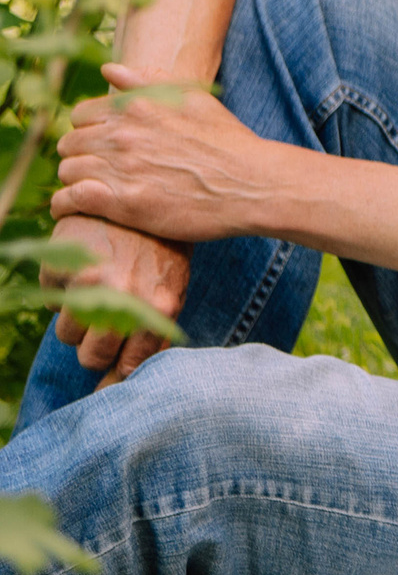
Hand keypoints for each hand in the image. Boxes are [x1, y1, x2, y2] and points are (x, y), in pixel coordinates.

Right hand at [44, 215, 190, 383]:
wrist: (138, 196)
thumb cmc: (160, 250)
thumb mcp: (171, 290)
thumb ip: (154, 332)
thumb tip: (123, 378)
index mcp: (158, 308)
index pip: (129, 366)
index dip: (120, 367)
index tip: (117, 360)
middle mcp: (123, 298)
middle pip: (91, 358)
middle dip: (94, 349)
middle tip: (102, 328)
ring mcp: (87, 282)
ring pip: (66, 334)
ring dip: (75, 323)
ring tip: (93, 296)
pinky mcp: (60, 264)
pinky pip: (49, 298)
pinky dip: (60, 289)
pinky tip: (80, 267)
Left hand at [53, 65, 277, 243]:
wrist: (254, 185)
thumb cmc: (230, 143)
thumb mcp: (194, 99)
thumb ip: (148, 81)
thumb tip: (108, 69)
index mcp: (134, 108)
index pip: (80, 116)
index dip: (88, 131)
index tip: (100, 146)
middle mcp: (122, 135)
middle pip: (70, 144)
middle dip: (79, 156)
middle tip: (96, 171)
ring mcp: (122, 169)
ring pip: (68, 171)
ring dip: (75, 181)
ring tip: (88, 192)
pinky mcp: (124, 204)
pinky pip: (70, 199)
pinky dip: (64, 205)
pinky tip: (72, 210)